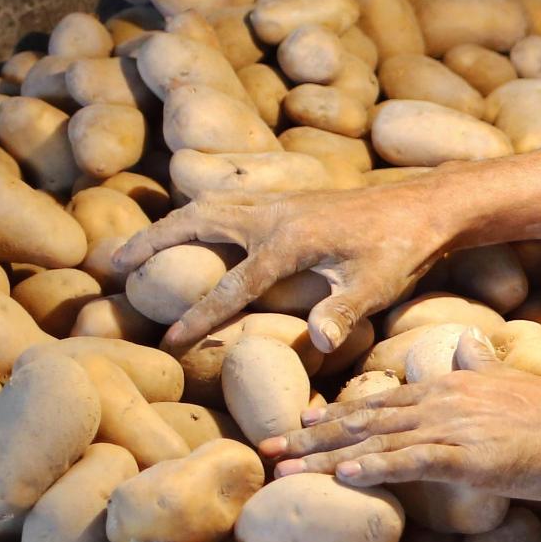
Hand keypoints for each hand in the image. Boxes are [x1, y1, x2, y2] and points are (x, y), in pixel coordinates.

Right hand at [113, 173, 456, 352]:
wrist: (428, 205)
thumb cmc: (403, 250)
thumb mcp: (377, 287)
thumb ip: (343, 313)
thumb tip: (316, 343)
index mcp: (287, 242)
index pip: (230, 286)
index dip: (198, 316)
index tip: (168, 340)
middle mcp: (274, 214)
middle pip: (196, 222)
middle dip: (152, 243)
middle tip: (112, 265)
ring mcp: (280, 201)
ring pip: (210, 204)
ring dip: (171, 223)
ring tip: (137, 245)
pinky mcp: (291, 198)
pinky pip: (231, 200)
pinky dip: (202, 211)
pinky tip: (193, 227)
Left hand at [265, 337, 540, 499]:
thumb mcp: (515, 385)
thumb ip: (482, 367)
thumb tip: (464, 344)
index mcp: (452, 383)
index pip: (380, 401)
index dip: (335, 417)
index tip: (297, 428)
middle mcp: (445, 398)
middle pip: (364, 419)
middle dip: (311, 438)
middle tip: (265, 453)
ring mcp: (457, 426)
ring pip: (377, 441)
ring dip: (325, 458)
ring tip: (284, 471)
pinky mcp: (474, 456)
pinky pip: (414, 460)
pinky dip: (376, 467)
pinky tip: (345, 475)